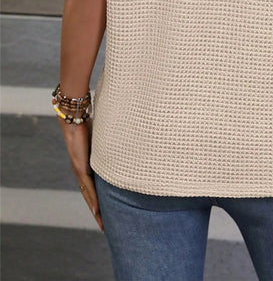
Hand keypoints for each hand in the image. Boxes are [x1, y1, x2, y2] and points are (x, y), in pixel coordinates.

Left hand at [56, 114, 103, 231]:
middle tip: (105, 227)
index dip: (99, 201)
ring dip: (95, 211)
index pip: (94, 187)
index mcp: (88, 166)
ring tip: (102, 224)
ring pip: (88, 196)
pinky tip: (96, 210)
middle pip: (90, 197)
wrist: (75, 117)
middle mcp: (82, 171)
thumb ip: (111, 144)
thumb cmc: (89, 123)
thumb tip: (127, 142)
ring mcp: (80, 171)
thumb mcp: (104, 138)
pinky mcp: (80, 168)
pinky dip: (93, 200)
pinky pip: (88, 187)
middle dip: (98, 213)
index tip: (106, 212)